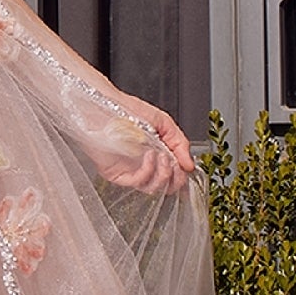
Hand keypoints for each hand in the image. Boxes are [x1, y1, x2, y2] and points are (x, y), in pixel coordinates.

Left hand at [68, 91, 194, 195]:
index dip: (182, 175)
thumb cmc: (129, 110)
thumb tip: (190, 165)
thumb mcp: (164, 123)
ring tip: (162, 156)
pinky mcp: (116, 174)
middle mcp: (144, 166)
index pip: (173, 177)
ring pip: (153, 188)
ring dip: (164, 174)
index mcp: (156, 155)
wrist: (105, 105)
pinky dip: (148, 171)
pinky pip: (137, 182)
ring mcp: (130, 172)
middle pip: (166, 187)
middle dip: (176, 178)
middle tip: (176, 164)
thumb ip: (180, 143)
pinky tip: (149, 155)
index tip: (187, 166)